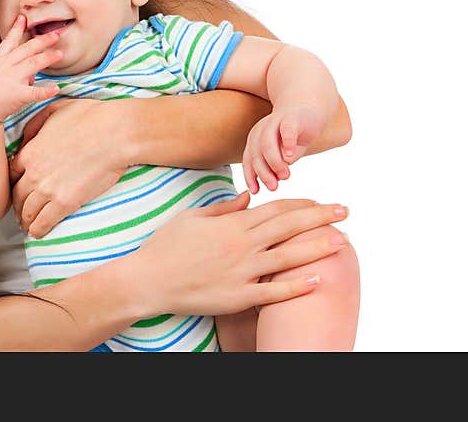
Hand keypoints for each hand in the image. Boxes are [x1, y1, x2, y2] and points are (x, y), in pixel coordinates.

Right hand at [0, 14, 62, 123]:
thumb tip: (26, 73)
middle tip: (55, 35)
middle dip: (42, 40)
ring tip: (60, 54)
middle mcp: (7, 66)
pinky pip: (35, 92)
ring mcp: (12, 79)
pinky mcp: (17, 94)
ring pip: (33, 64)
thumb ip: (6, 70)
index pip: (9, 41)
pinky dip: (46, 90)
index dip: (17, 28)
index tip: (23, 17)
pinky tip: (56, 88)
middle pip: (27, 49)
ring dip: (48, 57)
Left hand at [10, 98, 127, 237]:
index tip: (18, 189)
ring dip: (26, 221)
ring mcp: (48, 189)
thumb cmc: (91, 117)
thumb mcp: (55, 109)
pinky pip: (43, 223)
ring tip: (28, 226)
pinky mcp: (64, 203)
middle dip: (18, 206)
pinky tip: (38, 233)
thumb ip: (36, 123)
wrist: (115, 133)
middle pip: (17, 196)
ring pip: (28, 212)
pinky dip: (38, 230)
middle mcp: (34, 173)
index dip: (13, 183)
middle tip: (21, 212)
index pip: (11, 173)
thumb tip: (27, 136)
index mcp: (30, 151)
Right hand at [128, 192, 350, 317]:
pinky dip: (295, 287)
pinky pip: (272, 292)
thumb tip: (247, 197)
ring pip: (287, 257)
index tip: (322, 202)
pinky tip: (316, 280)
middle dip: (320, 217)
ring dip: (317, 247)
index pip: (275, 210)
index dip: (302, 204)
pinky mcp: (238, 296)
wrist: (148, 280)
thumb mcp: (191, 217)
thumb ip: (223, 208)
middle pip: (288, 227)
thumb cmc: (165, 247)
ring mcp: (241, 272)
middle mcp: (241, 245)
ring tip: (342, 241)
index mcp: (231, 224)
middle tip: (345, 212)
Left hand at [242, 105, 325, 193]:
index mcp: (256, 139)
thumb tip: (276, 179)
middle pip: (256, 153)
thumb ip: (279, 165)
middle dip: (263, 172)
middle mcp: (262, 130)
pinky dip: (286, 143)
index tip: (256, 192)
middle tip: (273, 187)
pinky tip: (289, 157)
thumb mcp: (285, 153)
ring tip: (284, 175)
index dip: (250, 176)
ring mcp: (275, 122)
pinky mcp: (292, 117)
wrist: (308, 105)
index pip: (249, 159)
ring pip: (267, 142)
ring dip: (274, 161)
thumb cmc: (294, 134)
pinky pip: (286, 130)